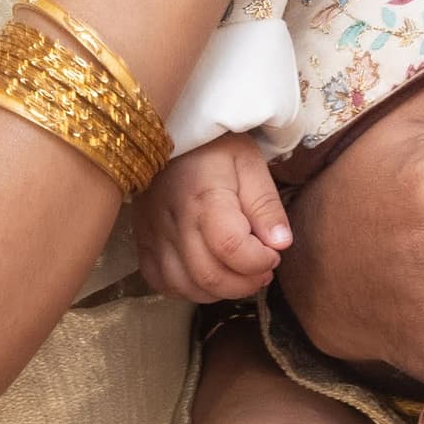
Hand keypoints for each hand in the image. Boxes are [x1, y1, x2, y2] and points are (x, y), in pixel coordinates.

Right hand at [144, 132, 284, 301]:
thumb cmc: (215, 146)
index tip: (274, 253)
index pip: (231, 248)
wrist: (170, 131)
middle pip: (208, 276)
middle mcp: (174, 221)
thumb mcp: (250, 163)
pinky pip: (159, 281)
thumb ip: (265, 205)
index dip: (259, 261)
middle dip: (245, 283)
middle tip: (263, 270)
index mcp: (205, 197)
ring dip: (219, 291)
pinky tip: (206, 275)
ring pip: (184, 286)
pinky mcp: (142, 239)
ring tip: (239, 274)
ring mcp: (153, 233)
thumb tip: (281, 244)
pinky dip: (186, 289)